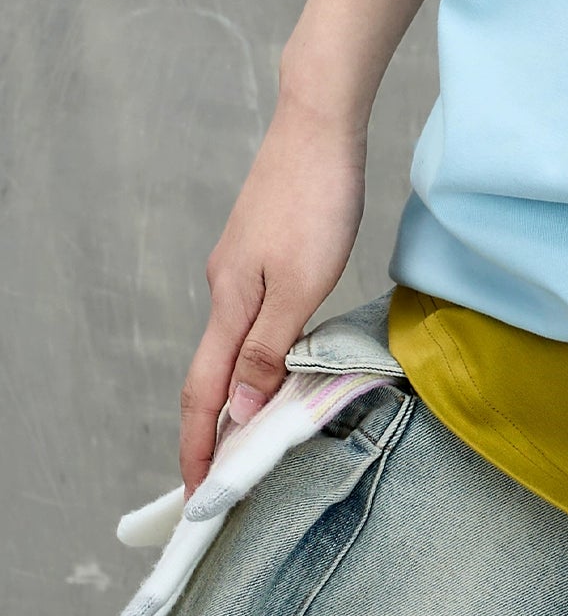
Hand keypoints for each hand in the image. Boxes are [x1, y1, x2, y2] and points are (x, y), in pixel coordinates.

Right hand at [178, 97, 366, 493]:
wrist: (320, 120)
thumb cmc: (318, 196)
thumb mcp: (302, 281)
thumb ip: (270, 345)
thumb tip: (238, 406)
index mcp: (231, 302)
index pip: (205, 393)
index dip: (200, 446)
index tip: (199, 495)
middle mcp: (227, 286)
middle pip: (213, 372)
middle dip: (216, 429)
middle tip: (230, 478)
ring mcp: (243, 264)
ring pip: (234, 342)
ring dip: (240, 390)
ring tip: (258, 433)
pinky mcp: (264, 246)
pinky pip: (253, 315)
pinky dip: (258, 350)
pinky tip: (280, 358)